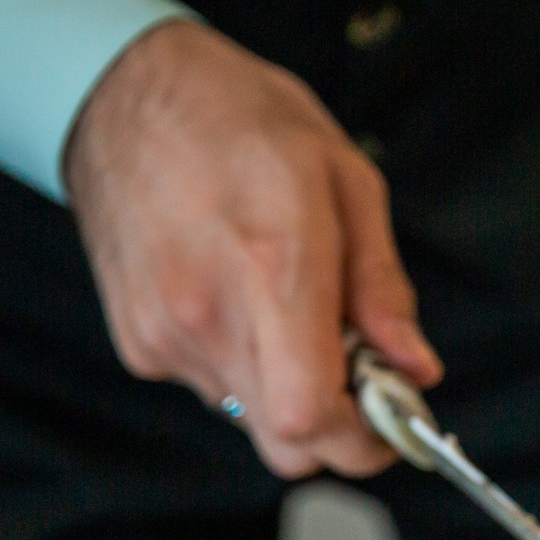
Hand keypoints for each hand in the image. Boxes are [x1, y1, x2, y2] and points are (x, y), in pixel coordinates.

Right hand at [63, 20, 441, 477]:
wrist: (123, 95)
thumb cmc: (239, 121)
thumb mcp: (344, 178)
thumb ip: (382, 286)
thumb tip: (416, 367)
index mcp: (271, 264)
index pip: (311, 415)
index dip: (363, 440)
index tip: (393, 420)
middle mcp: (209, 313)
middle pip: (286, 444)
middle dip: (336, 429)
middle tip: (357, 378)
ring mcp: (165, 335)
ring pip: (251, 419)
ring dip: (286, 389)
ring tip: (284, 309)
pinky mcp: (137, 344)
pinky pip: (211, 389)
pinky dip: (241, 366)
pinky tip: (237, 301)